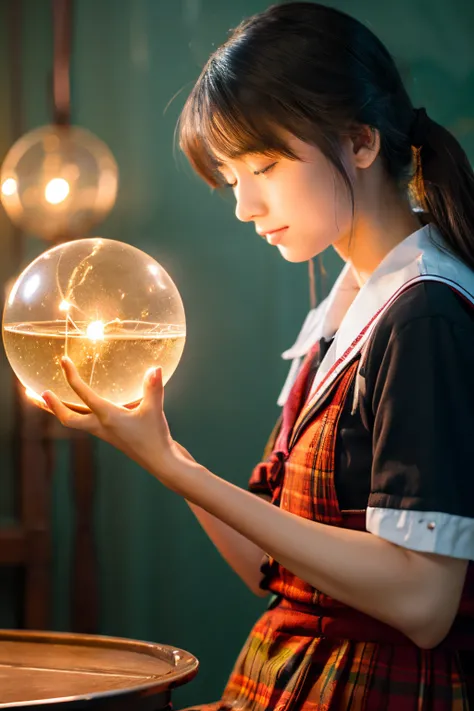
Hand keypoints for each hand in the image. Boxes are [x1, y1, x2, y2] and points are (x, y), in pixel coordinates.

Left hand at [36, 356, 185, 481]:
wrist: (161, 463)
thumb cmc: (156, 438)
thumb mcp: (154, 411)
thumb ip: (153, 388)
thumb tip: (155, 368)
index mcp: (107, 418)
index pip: (83, 395)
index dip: (71, 377)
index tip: (62, 361)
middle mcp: (101, 426)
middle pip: (67, 417)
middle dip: (49, 405)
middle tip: (32, 393)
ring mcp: (105, 432)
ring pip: (75, 421)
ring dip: (59, 410)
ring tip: (45, 399)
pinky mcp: (113, 435)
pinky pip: (89, 422)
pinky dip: (79, 413)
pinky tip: (83, 407)